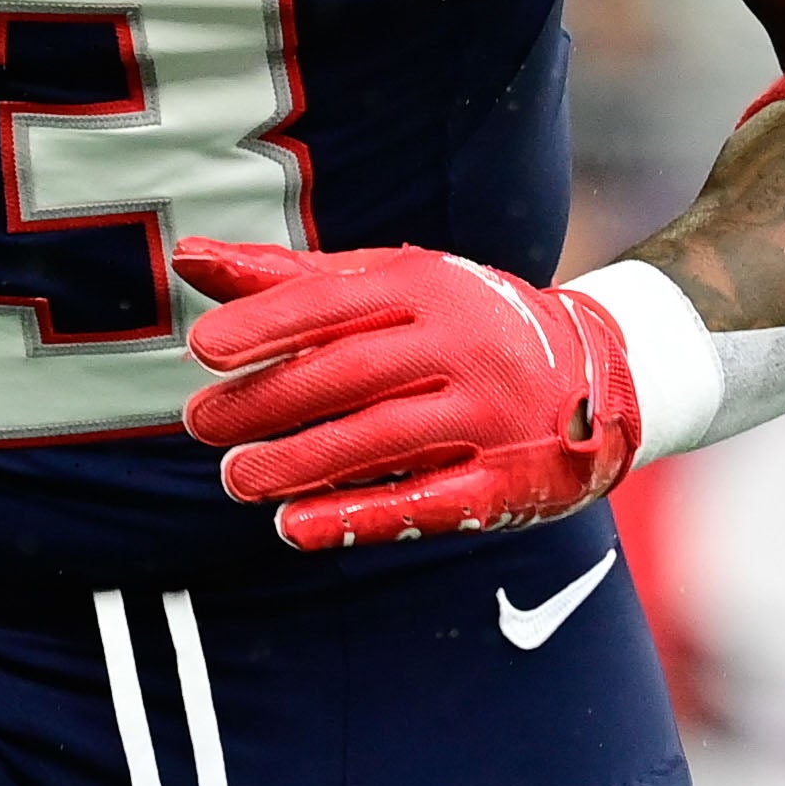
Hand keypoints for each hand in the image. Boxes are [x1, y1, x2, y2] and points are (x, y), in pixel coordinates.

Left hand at [174, 239, 639, 550]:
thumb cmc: (457, 324)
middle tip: (202, 425)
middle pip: (350, 373)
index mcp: (430, 285)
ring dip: (300, 463)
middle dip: (268, 402)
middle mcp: (465, 345)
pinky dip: (355, 518)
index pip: (335, 303)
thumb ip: (287, 278)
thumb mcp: (387, 287)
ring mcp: (491, 416)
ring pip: (381, 440)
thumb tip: (186, 257)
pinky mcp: (506, 482)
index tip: (203, 351)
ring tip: (237, 479)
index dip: (267, 325)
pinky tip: (294, 529)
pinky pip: (424, 502)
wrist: (598, 374)